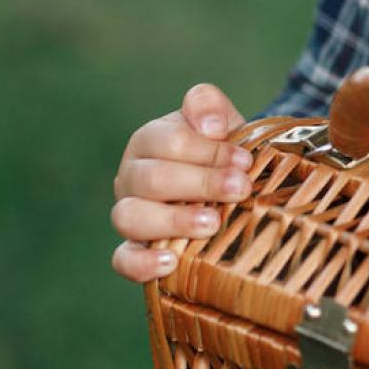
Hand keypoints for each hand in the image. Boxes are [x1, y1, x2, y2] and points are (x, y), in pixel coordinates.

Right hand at [110, 84, 249, 282]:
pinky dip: (141, 263)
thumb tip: (209, 126)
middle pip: (151, 178)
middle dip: (201, 183)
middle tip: (240, 188)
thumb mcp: (222, 122)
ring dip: (173, 220)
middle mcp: (133, 177)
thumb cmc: (224, 153)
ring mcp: (131, 215)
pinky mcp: (135, 251)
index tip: (245, 161)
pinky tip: (171, 262)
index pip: (168, 141)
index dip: (207, 150)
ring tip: (212, 224)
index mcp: (150, 142)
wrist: (231, 186)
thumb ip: (209, 105)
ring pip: (129, 217)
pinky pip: (124, 259)